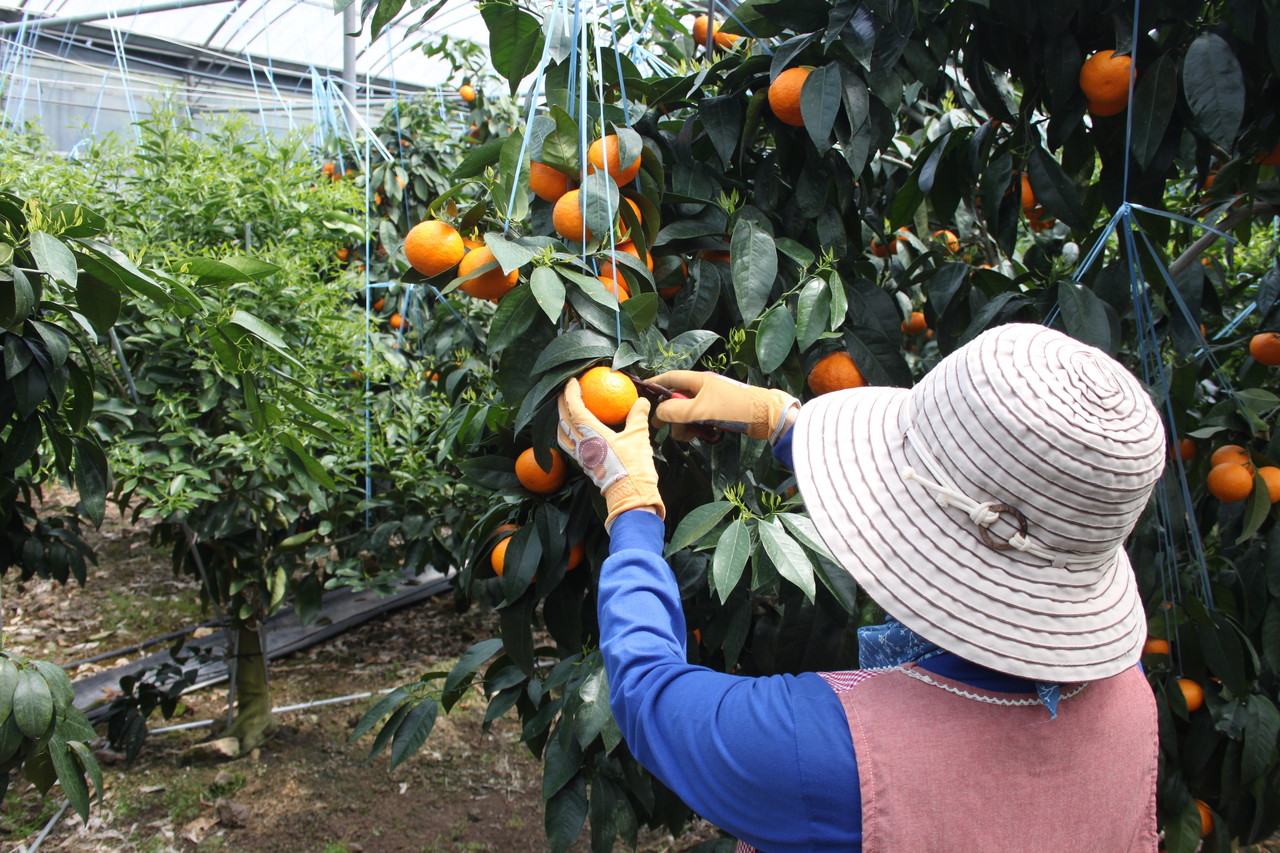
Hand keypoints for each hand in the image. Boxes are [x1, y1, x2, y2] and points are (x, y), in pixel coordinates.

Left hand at [557, 378, 664, 530]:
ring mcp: (580, 456)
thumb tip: (640, 400)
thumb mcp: (638, 437)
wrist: (629, 494)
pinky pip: (569, 446)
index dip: (571, 393)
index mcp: (591, 433)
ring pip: (562, 435)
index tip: (572, 381)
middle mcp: (581, 444)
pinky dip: (567, 435)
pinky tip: (575, 434)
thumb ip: (637, 416)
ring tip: (565, 413)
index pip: (575, 408)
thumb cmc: (633, 465)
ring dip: (561, 421)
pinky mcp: (584, 466)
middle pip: (563, 420)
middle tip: (566, 392)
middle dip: (562, 404)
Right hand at [649, 371, 799, 444]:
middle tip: (664, 428)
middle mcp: (702, 388)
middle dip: (670, 414)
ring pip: (687, 413)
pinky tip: (700, 436)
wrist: (765, 417)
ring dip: (684, 425)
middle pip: (676, 399)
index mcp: (697, 380)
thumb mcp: (700, 410)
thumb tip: (658, 414)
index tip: (641, 392)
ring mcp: (710, 402)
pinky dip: (696, 429)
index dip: (655, 384)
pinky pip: (699, 420)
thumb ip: (675, 411)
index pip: (670, 378)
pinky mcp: (718, 414)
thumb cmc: (733, 408)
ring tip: (689, 436)